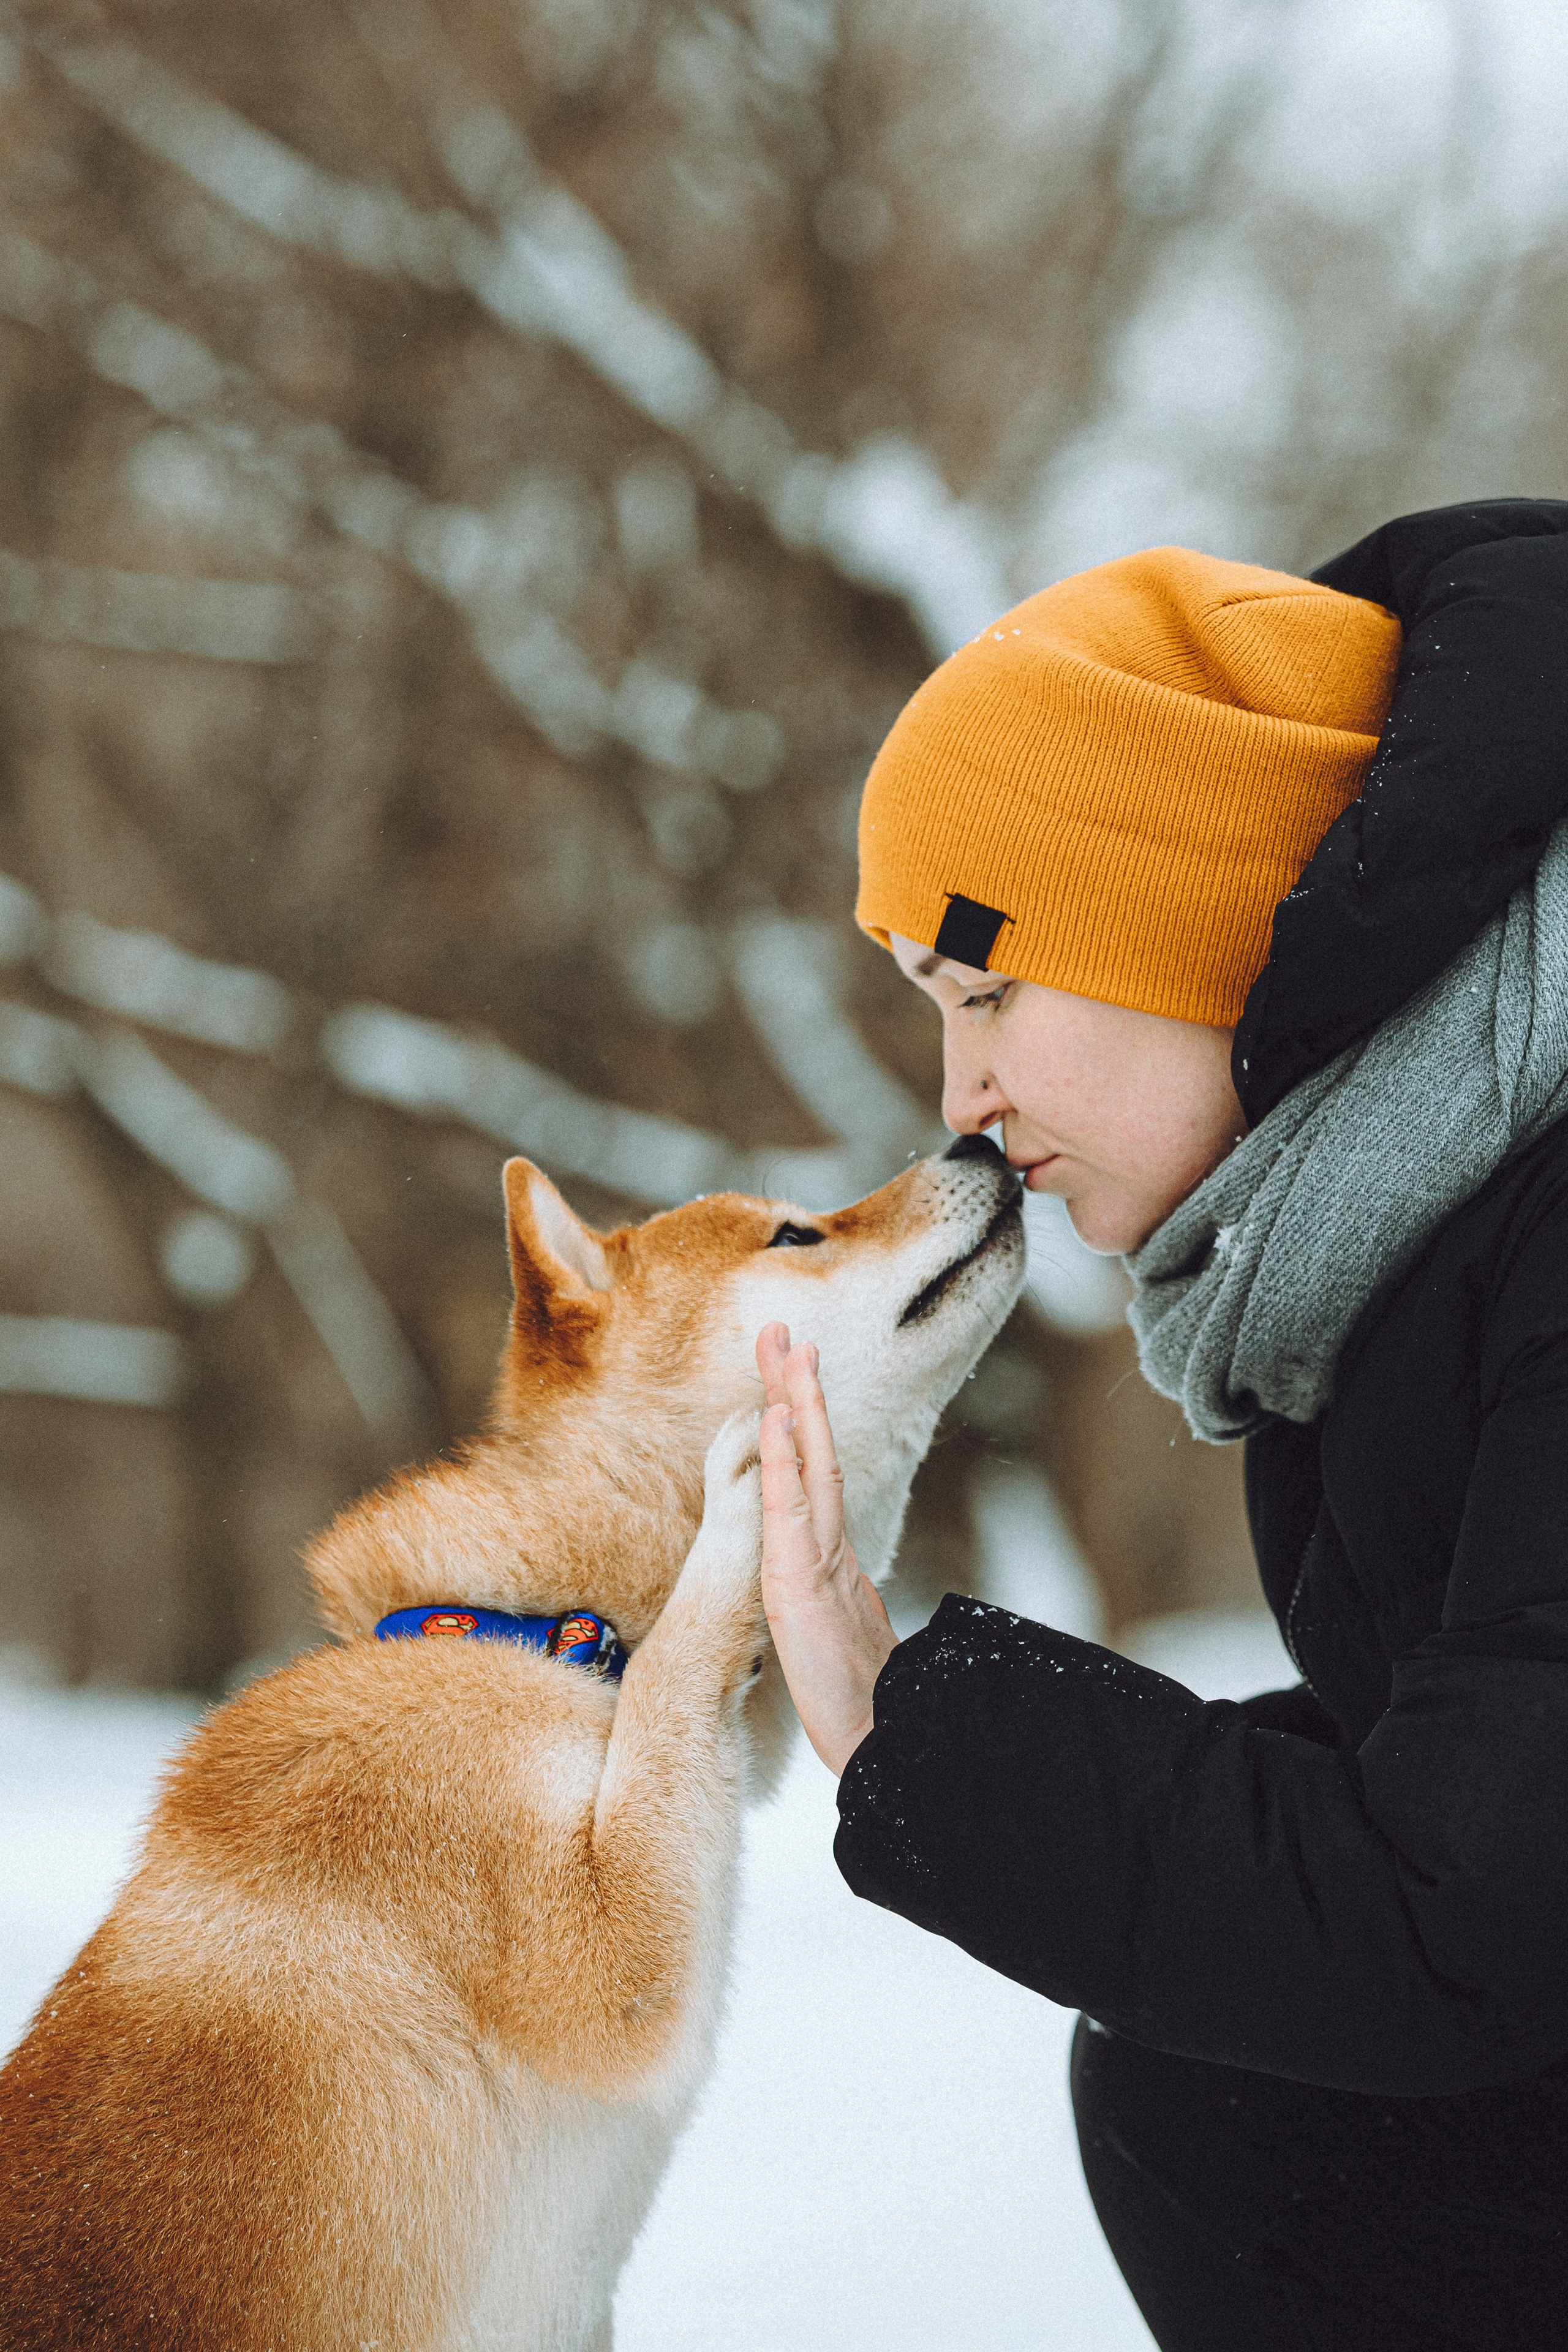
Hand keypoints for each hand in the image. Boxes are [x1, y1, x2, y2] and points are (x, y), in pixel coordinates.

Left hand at [756, 1322, 897, 1775]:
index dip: (801, 1418)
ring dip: (793, 1403)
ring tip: (785, 1349)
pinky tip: (772, 1419)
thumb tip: (825, 1589)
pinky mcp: (803, 1586)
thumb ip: (827, 1602)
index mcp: (831, 1556)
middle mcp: (829, 1547)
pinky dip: (781, 1462)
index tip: (790, 1367)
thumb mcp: (827, 1638)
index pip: (814, 1470)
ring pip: (808, 1466)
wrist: (881, 1749)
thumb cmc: (860, 1704)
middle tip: (785, 1330)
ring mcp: (819, 1562)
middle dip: (796, 1388)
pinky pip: (789, 1512)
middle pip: (812, 1451)